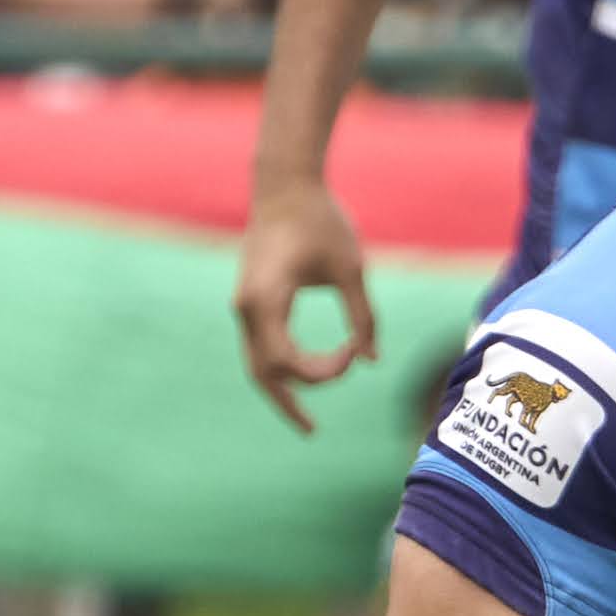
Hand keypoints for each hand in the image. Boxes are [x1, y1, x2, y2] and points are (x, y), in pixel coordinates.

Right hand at [234, 178, 380, 431]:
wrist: (284, 184)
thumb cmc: (321, 220)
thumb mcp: (351, 268)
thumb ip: (363, 316)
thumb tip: (372, 361)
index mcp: (267, 301)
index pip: (289, 363)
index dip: (324, 370)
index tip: (354, 350)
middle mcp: (247, 308)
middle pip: (262, 373)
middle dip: (290, 402)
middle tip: (313, 431)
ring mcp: (244, 305)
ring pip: (255, 363)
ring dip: (280, 390)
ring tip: (303, 419)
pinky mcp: (249, 299)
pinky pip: (258, 345)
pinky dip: (277, 367)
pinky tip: (299, 379)